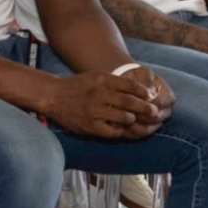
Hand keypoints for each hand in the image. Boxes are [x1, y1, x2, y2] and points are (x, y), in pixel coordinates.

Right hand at [45, 67, 173, 140]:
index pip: (131, 85)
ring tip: (135, 120)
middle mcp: (100, 94)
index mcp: (103, 80)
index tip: (151, 96)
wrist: (53, 96)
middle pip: (131, 102)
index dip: (144, 92)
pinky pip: (113, 131)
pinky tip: (121, 128)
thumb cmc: (78, 86)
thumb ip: (116, 82)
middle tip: (154, 112)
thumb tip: (142, 90)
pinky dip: (120, 130)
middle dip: (146, 108)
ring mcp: (95, 111)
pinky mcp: (90, 126)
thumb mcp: (96, 77)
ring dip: (133, 119)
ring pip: (125, 117)